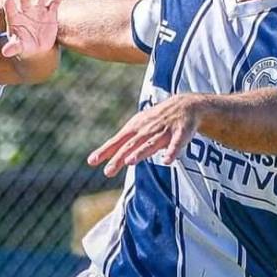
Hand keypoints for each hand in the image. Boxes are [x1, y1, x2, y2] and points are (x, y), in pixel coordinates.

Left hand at [0, 0, 65, 58]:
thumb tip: (5, 52)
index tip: (8, 1)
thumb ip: (13, 47)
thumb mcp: (18, 47)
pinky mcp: (51, 12)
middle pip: (25, 0)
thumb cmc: (24, 45)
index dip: (9, 6)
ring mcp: (39, 10)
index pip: (10, 10)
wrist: (37, 47)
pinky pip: (55, 2)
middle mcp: (26, 10)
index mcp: (15, 17)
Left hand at [87, 94, 201, 177]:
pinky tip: (167, 160)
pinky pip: (176, 143)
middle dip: (119, 158)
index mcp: (135, 128)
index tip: (91, 161)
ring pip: (150, 143)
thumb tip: (103, 157)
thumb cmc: (156, 120)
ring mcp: (164, 130)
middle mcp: (147, 129)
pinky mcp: (181, 132)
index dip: (105, 151)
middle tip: (108, 172)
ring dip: (140, 152)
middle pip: (131, 145)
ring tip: (130, 162)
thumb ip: (123, 143)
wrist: (185, 104)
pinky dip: (172, 151)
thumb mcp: (137, 128)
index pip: (117, 141)